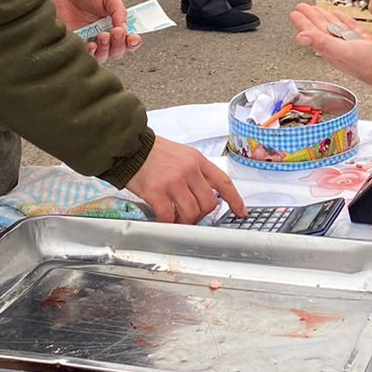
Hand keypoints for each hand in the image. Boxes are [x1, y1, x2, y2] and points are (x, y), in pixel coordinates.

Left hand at [52, 0, 138, 63]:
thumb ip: (119, 10)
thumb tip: (125, 28)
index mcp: (114, 23)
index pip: (128, 40)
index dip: (133, 42)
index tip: (132, 38)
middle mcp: (103, 34)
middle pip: (117, 51)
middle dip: (119, 45)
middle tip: (116, 33)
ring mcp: (89, 40)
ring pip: (103, 56)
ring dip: (106, 50)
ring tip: (102, 36)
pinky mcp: (75, 43)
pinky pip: (85, 55)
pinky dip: (90, 53)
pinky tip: (90, 44)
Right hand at [127, 136, 245, 223]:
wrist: (130, 147)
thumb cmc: (154, 153)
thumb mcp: (182, 155)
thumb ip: (196, 172)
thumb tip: (206, 195)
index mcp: (198, 160)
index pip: (223, 182)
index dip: (235, 199)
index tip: (241, 212)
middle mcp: (189, 170)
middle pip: (209, 203)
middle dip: (201, 214)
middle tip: (190, 215)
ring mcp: (174, 181)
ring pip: (191, 213)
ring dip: (184, 221)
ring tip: (175, 218)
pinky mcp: (157, 192)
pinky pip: (169, 217)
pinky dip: (167, 223)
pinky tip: (162, 220)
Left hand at [290, 4, 371, 94]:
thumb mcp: (345, 52)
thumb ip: (322, 43)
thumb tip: (300, 37)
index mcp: (332, 51)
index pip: (313, 33)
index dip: (303, 22)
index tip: (295, 12)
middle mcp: (341, 48)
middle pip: (321, 29)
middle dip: (311, 17)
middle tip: (302, 7)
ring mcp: (353, 44)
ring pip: (334, 27)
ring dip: (324, 17)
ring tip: (316, 9)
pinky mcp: (366, 41)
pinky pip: (350, 28)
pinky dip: (343, 20)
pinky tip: (340, 15)